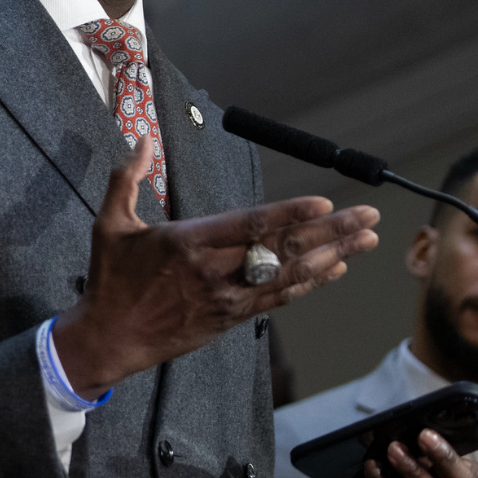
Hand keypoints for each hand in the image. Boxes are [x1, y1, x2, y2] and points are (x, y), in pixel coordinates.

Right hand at [55, 133, 379, 397]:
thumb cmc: (110, 281)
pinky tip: (335, 269)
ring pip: (290, 275)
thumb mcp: (109, 224)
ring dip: (334, 256)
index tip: (325, 203)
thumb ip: (126, 178)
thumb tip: (142, 139)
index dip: (291, 214)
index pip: (250, 225)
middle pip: (283, 249)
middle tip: (369, 218)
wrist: (109, 339)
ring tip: (367, 241)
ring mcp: (227, 297)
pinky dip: (310, 284)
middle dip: (332, 232)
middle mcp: (214, 271)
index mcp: (187, 243)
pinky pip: (279, 299)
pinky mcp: (231, 318)